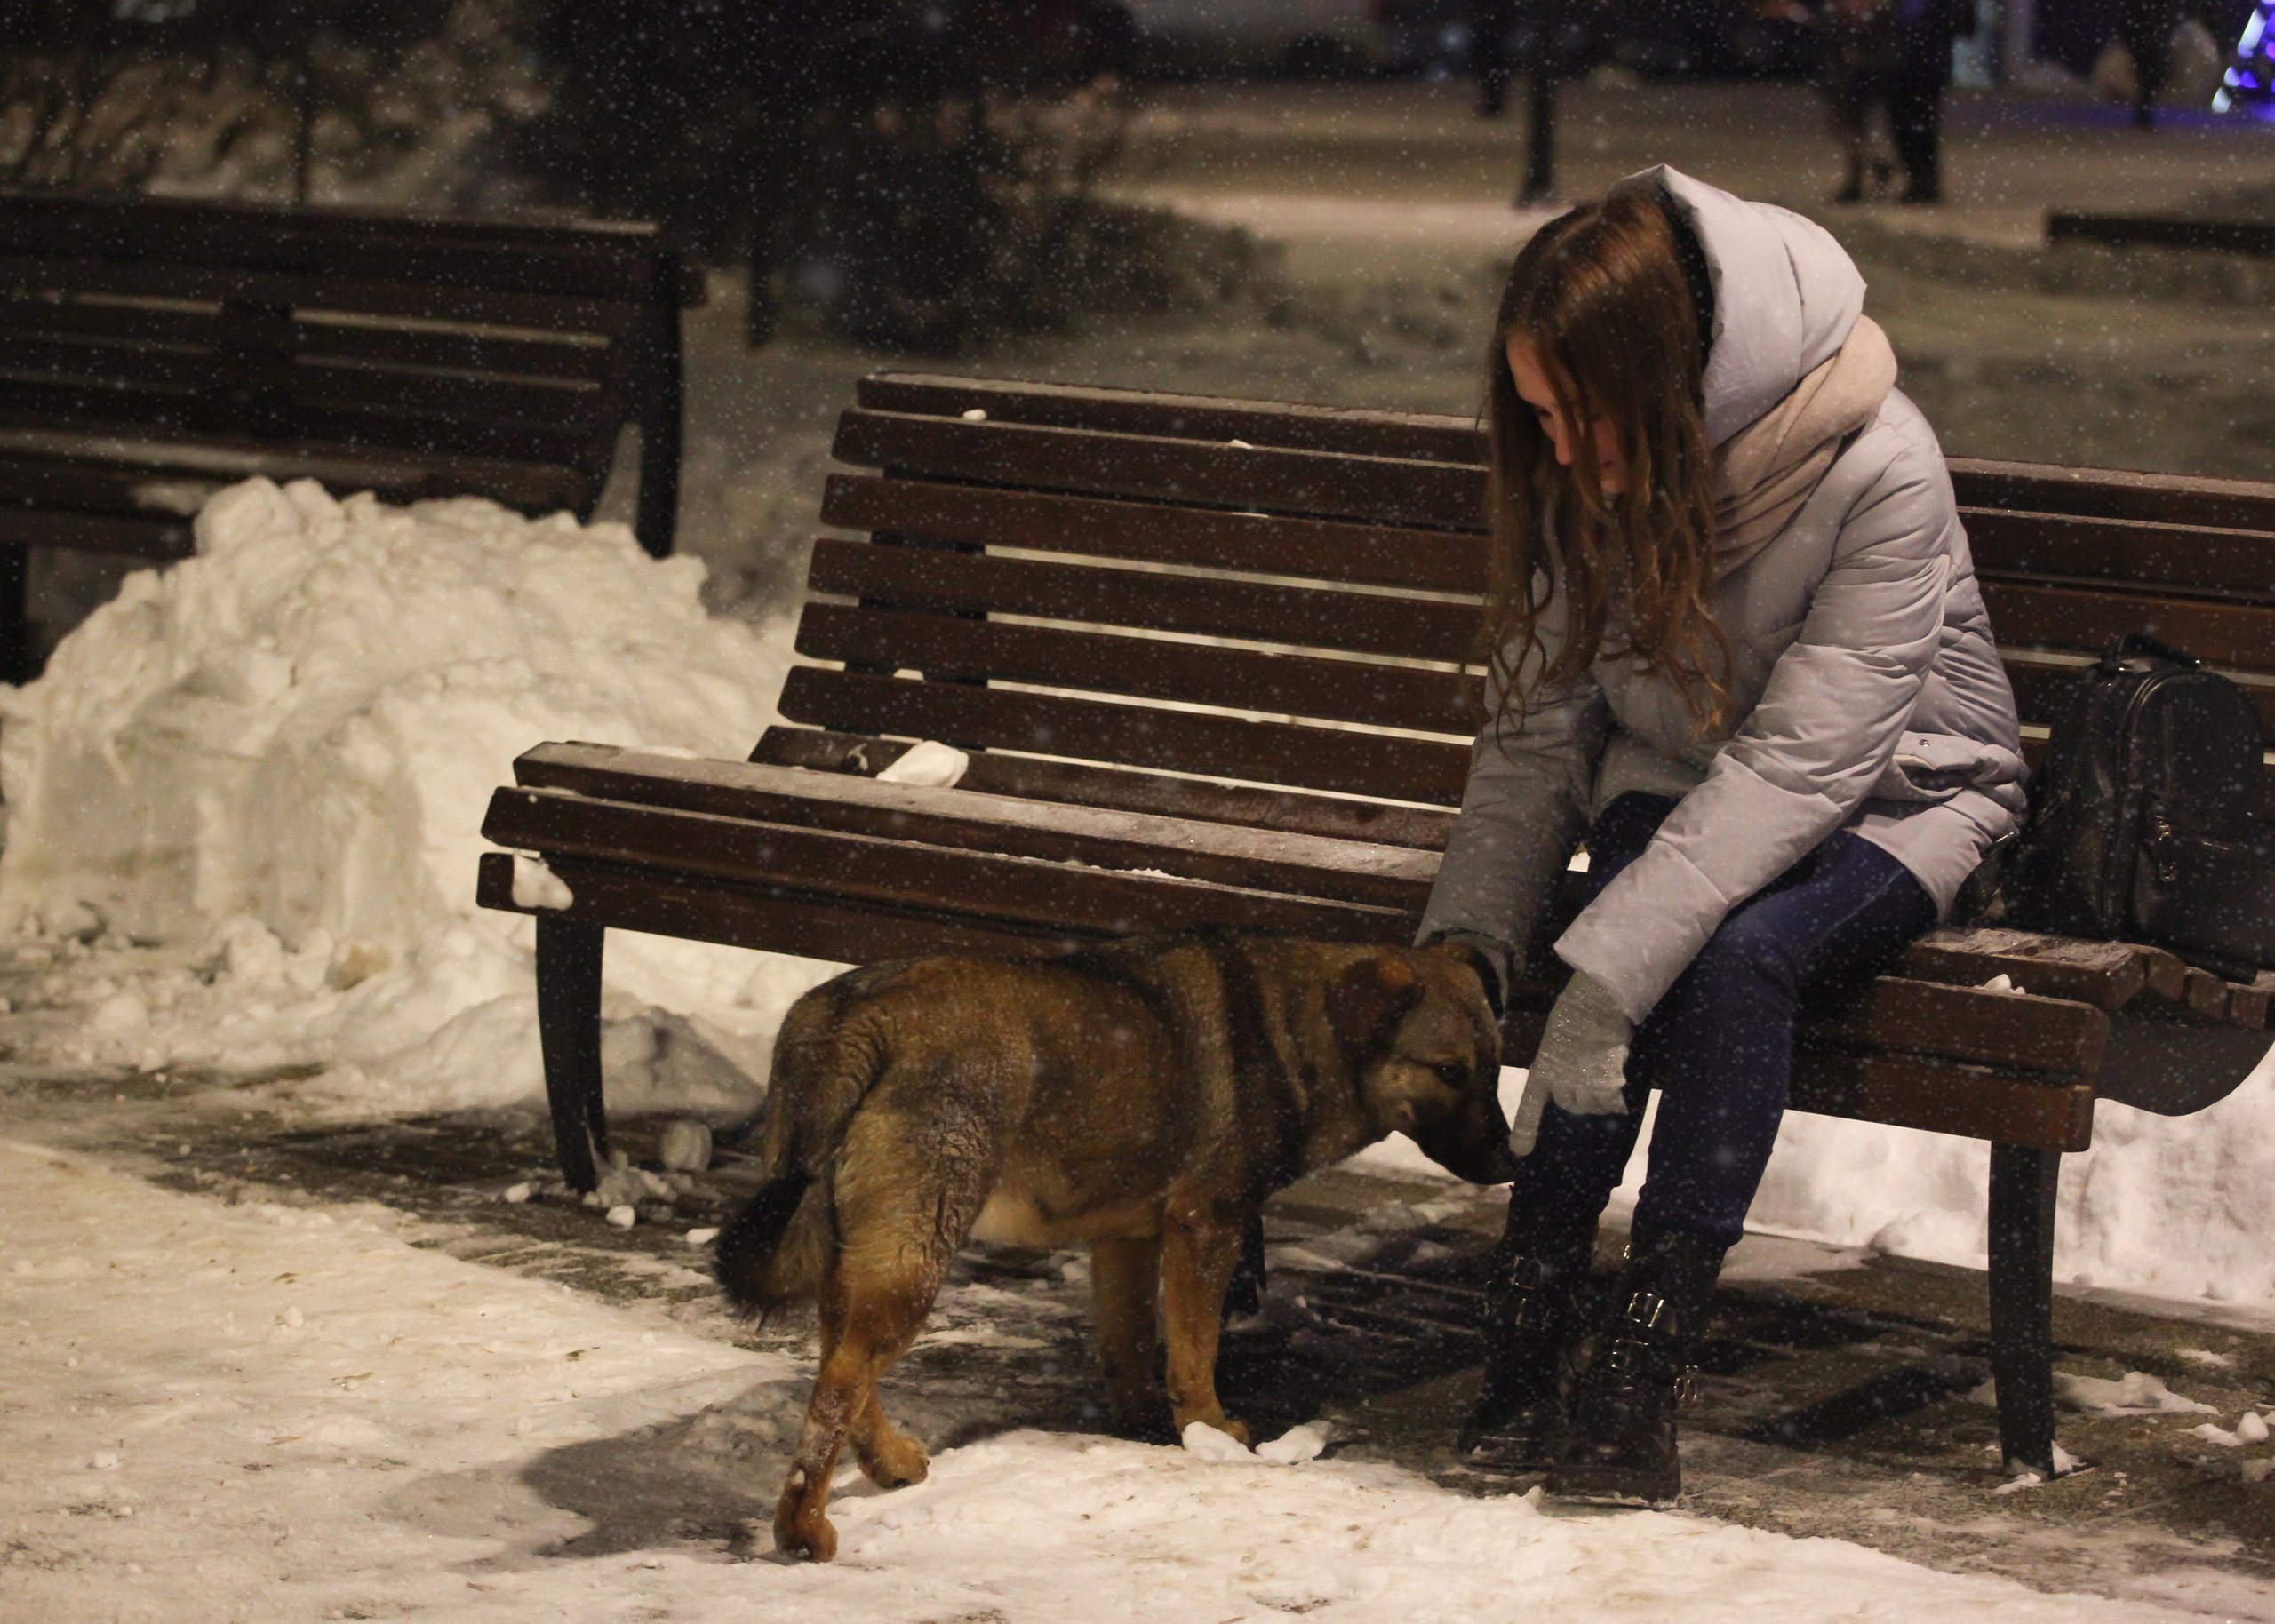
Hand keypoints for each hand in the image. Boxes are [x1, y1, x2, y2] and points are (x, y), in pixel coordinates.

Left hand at [1507, 970, 1633, 1156]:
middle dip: (1581, 1098)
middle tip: (1590, 1079)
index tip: (1520, 1153)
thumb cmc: (1577, 1014)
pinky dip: (1618, 1100)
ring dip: (1601, 1098)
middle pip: (1571, 1106)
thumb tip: (1575, 1082)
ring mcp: (1583, 1084)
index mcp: (1543, 1068)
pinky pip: (1612, 1103)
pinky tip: (1620, 1089)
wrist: (1596, 1001)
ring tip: (1606, 1077)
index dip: (1525, 1130)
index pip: (1531, 1105)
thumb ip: (1562, 1064)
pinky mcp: (1606, 1083)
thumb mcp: (1558, 1040)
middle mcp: (1560, 1081)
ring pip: (1594, 1106)